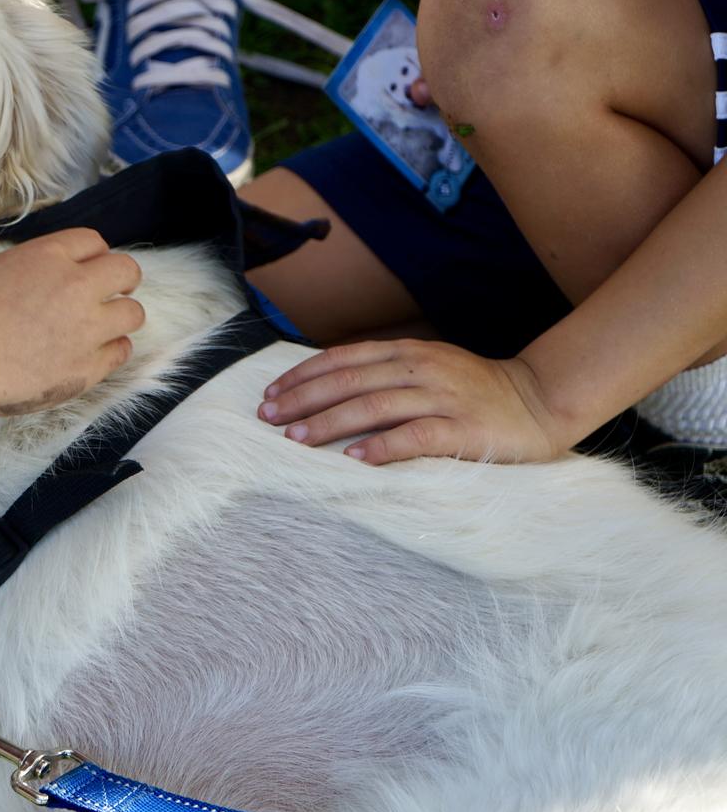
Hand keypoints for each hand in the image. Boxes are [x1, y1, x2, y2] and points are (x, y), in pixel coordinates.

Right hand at [0, 229, 143, 414]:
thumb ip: (35, 267)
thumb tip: (50, 276)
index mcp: (49, 256)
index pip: (93, 241)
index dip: (93, 255)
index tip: (88, 268)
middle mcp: (76, 286)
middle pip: (125, 270)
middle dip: (121, 279)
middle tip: (111, 292)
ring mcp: (86, 328)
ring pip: (132, 314)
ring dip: (120, 316)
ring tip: (103, 326)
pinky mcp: (87, 367)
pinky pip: (121, 351)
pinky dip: (112, 349)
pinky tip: (95, 351)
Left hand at [257, 339, 569, 464]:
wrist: (542, 401)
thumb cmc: (475, 391)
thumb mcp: (428, 368)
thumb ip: (386, 372)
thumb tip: (329, 388)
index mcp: (409, 352)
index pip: (344, 358)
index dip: (303, 375)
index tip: (271, 394)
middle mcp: (421, 369)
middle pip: (350, 381)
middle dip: (303, 400)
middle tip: (268, 418)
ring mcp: (443, 398)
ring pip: (375, 406)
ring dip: (330, 423)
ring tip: (296, 440)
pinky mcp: (464, 429)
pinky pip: (415, 437)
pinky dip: (382, 447)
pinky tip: (354, 459)